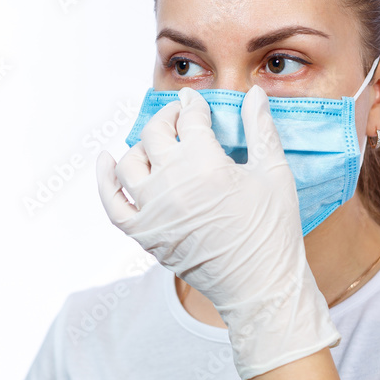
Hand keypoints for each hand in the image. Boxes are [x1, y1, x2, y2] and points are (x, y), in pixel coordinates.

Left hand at [95, 84, 339, 379]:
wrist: (259, 286)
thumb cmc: (272, 232)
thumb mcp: (274, 174)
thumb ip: (261, 130)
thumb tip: (253, 94)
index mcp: (206, 166)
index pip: (190, 120)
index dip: (193, 105)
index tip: (195, 101)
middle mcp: (172, 185)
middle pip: (155, 134)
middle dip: (167, 117)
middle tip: (179, 116)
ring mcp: (153, 211)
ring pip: (130, 163)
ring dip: (142, 145)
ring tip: (157, 143)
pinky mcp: (144, 235)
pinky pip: (112, 203)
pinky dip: (105, 180)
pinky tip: (107, 161)